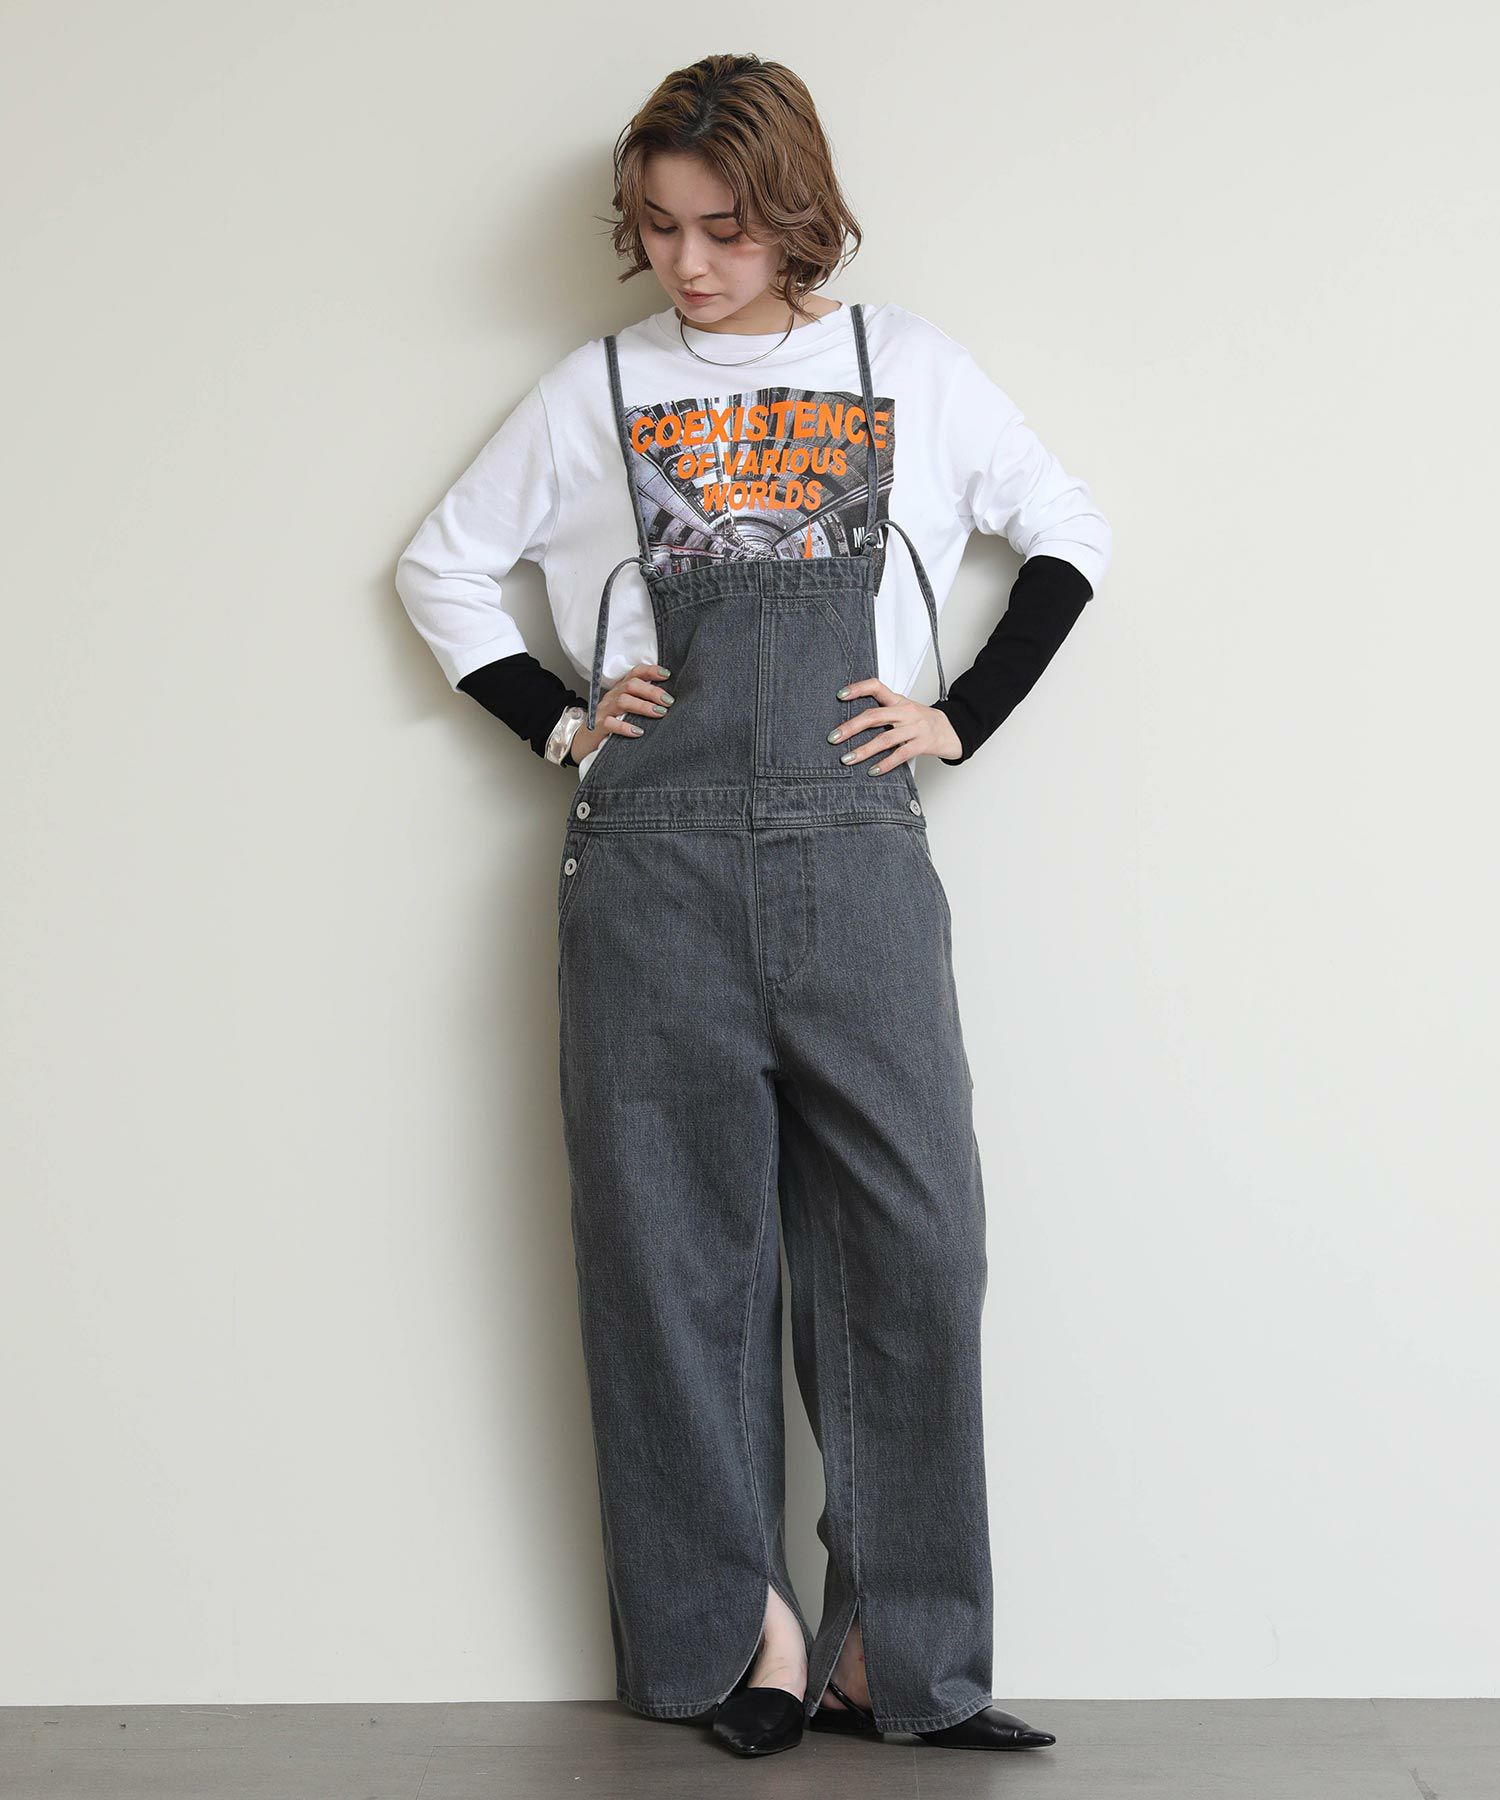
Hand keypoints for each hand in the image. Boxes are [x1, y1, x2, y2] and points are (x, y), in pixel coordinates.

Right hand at [569, 662, 672, 762]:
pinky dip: (626, 727)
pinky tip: (638, 732)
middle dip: (652, 692)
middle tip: (668, 701)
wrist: (585, 741)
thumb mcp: (626, 709)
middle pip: (631, 685)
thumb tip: (667, 700)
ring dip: (643, 706)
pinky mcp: (598, 726)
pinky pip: (611, 723)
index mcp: (620, 689)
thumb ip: (642, 701)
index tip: (667, 675)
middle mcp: (612, 696)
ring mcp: (604, 710)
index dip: (650, 671)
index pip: (634, 673)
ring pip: (623, 701)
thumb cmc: (611, 724)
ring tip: (659, 713)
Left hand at [828, 678, 961, 772]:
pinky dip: (885, 764)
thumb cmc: (922, 721)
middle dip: (851, 727)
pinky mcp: (923, 744)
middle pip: (874, 716)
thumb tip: (851, 724)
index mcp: (898, 701)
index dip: (858, 689)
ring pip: (884, 739)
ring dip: (863, 750)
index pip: (876, 687)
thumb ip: (883, 712)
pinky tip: (872, 771)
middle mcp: (905, 712)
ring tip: (847, 759)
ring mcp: (915, 728)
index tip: (839, 695)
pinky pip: (900, 755)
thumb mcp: (904, 710)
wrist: (953, 730)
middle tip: (833, 737)